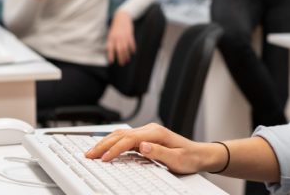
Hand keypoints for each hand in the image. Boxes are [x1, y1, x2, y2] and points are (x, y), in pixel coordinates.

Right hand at [85, 123, 225, 174]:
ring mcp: (147, 132)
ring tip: (92, 152)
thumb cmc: (190, 157)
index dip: (114, 149)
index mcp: (156, 133)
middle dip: (103, 144)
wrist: (200, 154)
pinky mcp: (146, 138)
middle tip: (89, 155)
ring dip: (105, 143)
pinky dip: (113, 143)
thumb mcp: (176, 159)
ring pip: (121, 135)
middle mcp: (150, 130)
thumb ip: (158, 152)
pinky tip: (105, 149)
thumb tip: (142, 146)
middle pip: (121, 134)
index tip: (104, 158)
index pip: (129, 139)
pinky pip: (126, 139)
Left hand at [106, 10, 135, 65]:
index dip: (110, 55)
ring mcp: (124, 36)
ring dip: (126, 55)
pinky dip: (132, 49)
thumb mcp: (110, 33)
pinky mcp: (130, 34)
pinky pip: (131, 43)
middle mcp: (117, 37)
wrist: (122, 17)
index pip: (110, 48)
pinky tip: (132, 53)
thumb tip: (107, 50)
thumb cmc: (115, 27)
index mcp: (111, 37)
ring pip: (125, 48)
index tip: (111, 62)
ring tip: (127, 60)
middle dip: (120, 58)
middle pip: (119, 50)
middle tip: (121, 64)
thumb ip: (110, 41)